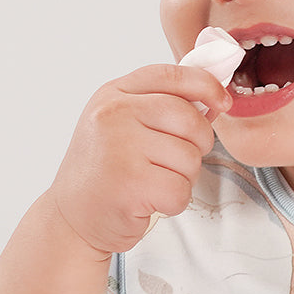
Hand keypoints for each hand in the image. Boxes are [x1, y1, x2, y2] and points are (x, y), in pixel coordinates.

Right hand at [50, 63, 231, 254]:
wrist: (71, 218)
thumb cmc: (104, 173)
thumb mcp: (122, 124)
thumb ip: (161, 106)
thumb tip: (214, 99)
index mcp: (114, 94)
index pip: (172, 75)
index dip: (207, 86)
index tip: (222, 101)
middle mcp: (113, 114)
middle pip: (190, 119)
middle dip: (197, 144)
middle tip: (173, 161)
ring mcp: (120, 147)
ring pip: (190, 158)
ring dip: (183, 177)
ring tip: (153, 182)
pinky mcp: (130, 183)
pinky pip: (181, 189)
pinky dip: (174, 202)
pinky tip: (150, 200)